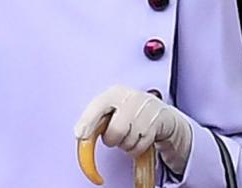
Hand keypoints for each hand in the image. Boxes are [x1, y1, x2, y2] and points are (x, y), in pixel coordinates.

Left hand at [74, 85, 193, 174]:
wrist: (162, 115)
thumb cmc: (131, 113)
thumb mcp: (114, 110)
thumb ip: (97, 119)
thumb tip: (81, 134)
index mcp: (115, 92)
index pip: (99, 105)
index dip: (88, 121)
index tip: (79, 134)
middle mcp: (131, 97)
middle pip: (115, 130)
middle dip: (112, 139)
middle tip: (115, 136)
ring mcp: (146, 109)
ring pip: (128, 141)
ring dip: (126, 145)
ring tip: (130, 135)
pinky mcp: (158, 122)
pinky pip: (140, 146)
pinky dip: (136, 149)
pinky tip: (140, 138)